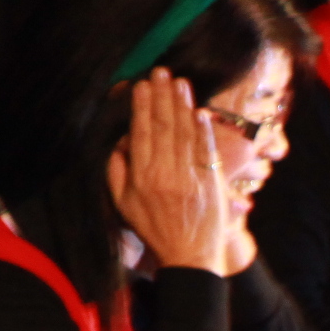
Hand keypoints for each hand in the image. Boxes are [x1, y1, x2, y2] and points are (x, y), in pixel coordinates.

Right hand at [107, 70, 239, 275]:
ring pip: (185, 134)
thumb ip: (117, 172)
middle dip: (162, 97)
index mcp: (143, 177)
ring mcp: (191, 178)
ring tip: (180, 82)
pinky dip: (203, 130)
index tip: (141, 86)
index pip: (141, 133)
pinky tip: (200, 112)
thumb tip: (120, 142)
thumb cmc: (154, 230)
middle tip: (161, 72)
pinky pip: (206, 151)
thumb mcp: (124, 204)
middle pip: (163, 127)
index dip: (141, 107)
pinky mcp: (212, 183)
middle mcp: (166, 174)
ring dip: (182, 105)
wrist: (190, 257)